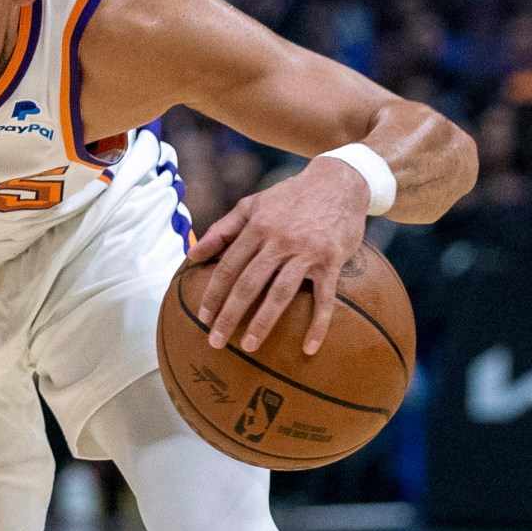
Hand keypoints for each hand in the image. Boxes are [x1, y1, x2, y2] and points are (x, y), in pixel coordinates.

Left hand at [187, 156, 370, 355]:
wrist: (339, 182)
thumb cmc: (290, 197)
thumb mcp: (253, 204)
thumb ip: (222, 229)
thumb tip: (192, 254)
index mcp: (257, 228)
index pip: (229, 266)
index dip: (214, 293)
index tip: (203, 316)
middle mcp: (279, 241)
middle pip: (249, 283)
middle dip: (230, 314)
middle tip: (215, 341)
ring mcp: (306, 252)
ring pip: (280, 292)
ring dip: (263, 322)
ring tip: (249, 347)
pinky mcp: (332, 261)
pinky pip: (325, 298)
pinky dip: (318, 324)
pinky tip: (309, 348)